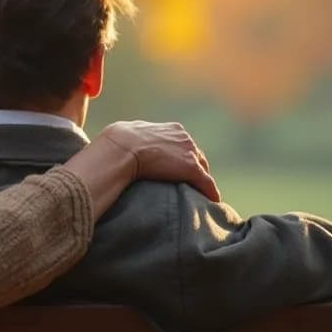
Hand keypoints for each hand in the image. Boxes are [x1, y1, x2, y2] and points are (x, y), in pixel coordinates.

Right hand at [97, 121, 219, 201]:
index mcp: (172, 129)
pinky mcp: (192, 169)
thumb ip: (137, 138)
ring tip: (201, 194)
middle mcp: (185, 138)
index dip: (182, 158)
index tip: (178, 169)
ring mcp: (190, 153)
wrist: (122, 148)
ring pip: (203, 170)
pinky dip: (210, 192)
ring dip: (202, 181)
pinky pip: (206, 183)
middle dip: (195, 169)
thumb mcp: (130, 133)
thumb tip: (125, 142)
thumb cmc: (118, 142)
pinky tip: (212, 201)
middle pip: (197, 156)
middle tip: (190, 184)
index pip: (184, 145)